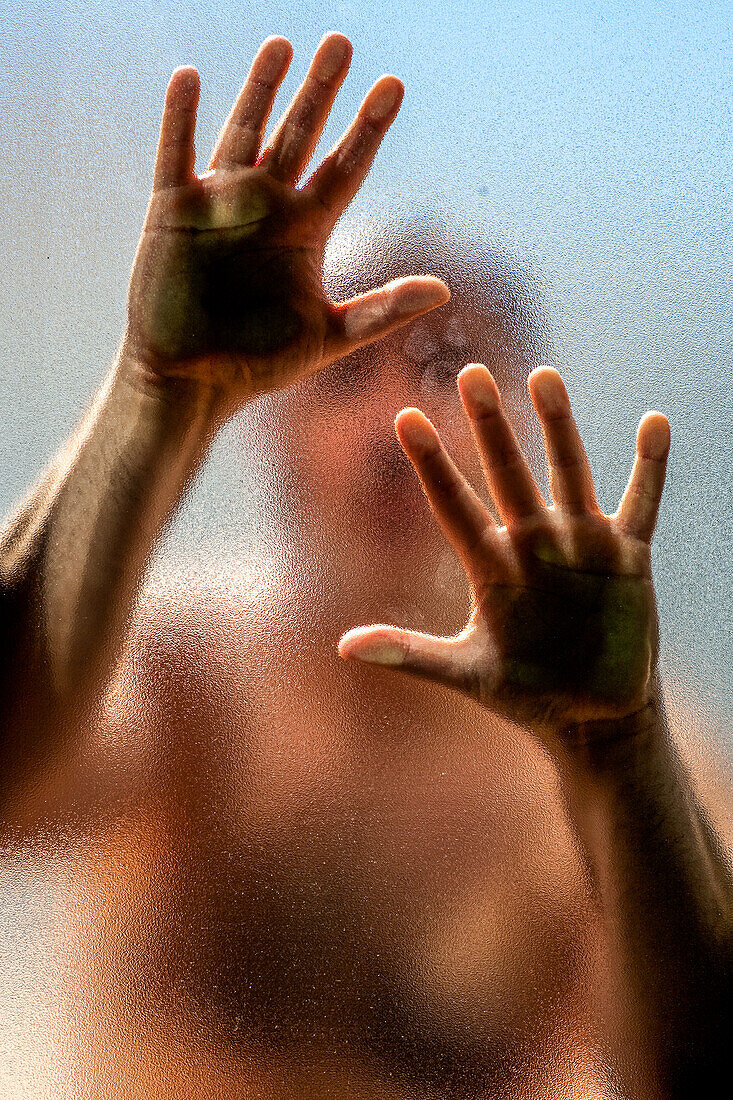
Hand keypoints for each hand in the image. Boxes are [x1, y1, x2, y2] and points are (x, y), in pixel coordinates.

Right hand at [123, 35, 447, 408]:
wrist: (192, 381)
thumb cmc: (259, 363)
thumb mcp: (327, 337)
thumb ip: (381, 311)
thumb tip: (444, 289)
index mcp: (307, 230)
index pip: (344, 168)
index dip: (368, 129)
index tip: (393, 87)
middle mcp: (268, 206)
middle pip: (300, 136)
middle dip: (321, 92)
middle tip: (342, 43)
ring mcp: (220, 203)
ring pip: (245, 132)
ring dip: (261, 90)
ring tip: (283, 45)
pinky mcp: (172, 211)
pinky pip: (176, 154)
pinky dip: (181, 118)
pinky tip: (189, 79)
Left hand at [339, 365, 670, 751]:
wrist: (590, 716)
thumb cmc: (524, 693)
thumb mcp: (466, 673)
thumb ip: (410, 653)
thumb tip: (342, 646)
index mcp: (490, 566)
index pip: (453, 505)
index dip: (431, 464)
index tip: (404, 418)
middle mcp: (532, 543)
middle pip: (508, 474)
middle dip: (489, 427)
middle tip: (471, 374)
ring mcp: (580, 545)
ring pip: (568, 473)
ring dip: (558, 428)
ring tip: (543, 377)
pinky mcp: (627, 557)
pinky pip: (641, 504)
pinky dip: (648, 467)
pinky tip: (654, 423)